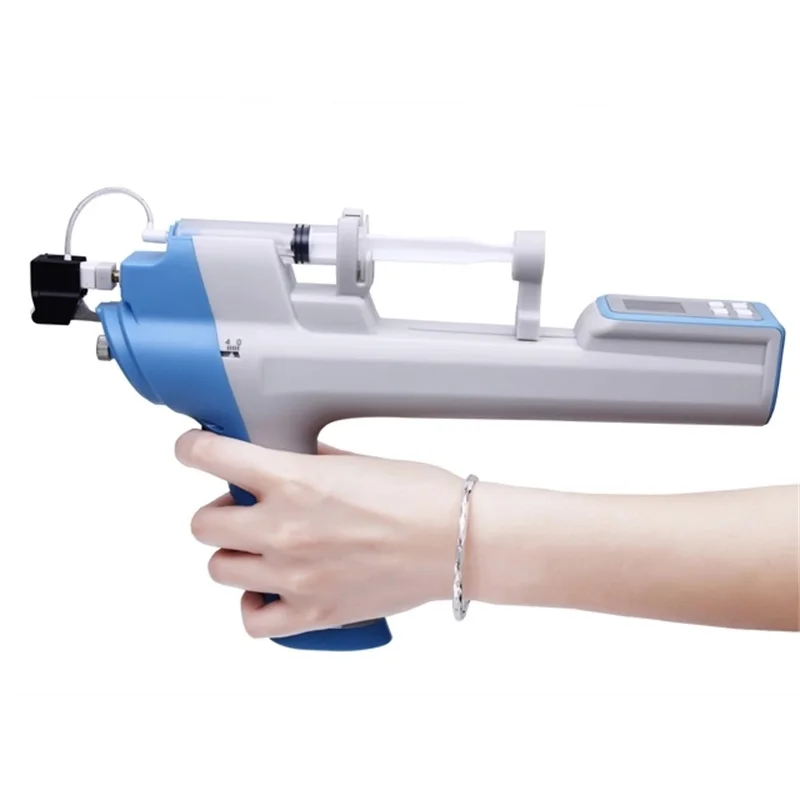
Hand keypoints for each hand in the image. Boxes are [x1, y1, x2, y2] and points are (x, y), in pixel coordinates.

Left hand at [174, 430, 463, 637]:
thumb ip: (309, 462)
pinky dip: (255, 605)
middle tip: (244, 507)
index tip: (192, 448)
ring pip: (219, 569)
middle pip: (202, 524)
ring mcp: (294, 575)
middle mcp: (284, 528)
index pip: (212, 456)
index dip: (192, 448)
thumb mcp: (357, 460)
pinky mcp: (313, 613)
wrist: (459, 540)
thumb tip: (284, 461)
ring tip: (263, 548)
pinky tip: (272, 589)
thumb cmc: (422, 495)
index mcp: (295, 481)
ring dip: (234, 554)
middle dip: (218, 511)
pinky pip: (253, 620)